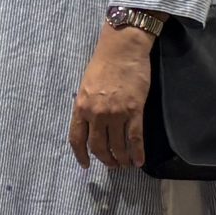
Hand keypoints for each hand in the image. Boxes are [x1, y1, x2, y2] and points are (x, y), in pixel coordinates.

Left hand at [69, 23, 154, 169]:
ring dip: (121, 159)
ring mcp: (115, 113)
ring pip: (117, 145)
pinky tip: (138, 161)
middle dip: (104, 159)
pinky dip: (136, 152)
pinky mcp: (134, 110)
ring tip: (125, 164)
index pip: (77, 139)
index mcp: (81, 107)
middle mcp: (96, 113)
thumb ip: (86, 106)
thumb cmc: (103, 64)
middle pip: (98, 146)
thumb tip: (89, 124)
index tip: (85, 165)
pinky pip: (135, 138)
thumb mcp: (86, 86)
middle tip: (111, 165)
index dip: (81, 155)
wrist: (122, 49)